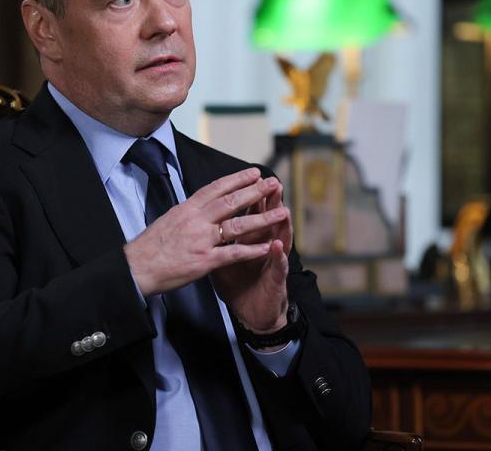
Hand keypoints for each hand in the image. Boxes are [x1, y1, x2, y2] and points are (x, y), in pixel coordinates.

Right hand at [124, 168, 288, 295]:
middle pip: (231, 201)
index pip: (216, 188)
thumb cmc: (150, 246)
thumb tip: (201, 204)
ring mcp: (202, 240)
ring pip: (238, 225)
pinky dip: (252, 249)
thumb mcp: (169, 219)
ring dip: (262, 218)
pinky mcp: (205, 261)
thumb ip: (189, 212)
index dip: (237, 179)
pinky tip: (267, 246)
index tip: (253, 172)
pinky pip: (234, 253)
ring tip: (281, 212)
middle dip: (255, 191)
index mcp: (187, 209)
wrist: (137, 268)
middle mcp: (196, 220)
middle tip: (274, 182)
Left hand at [212, 180, 292, 331]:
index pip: (251, 214)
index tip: (251, 177)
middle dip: (270, 202)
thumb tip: (207, 222)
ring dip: (281, 225)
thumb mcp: (225, 262)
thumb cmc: (240, 287)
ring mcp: (273, 263)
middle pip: (268, 221)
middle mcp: (266, 248)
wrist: (255, 314)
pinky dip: (278, 258)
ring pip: (279, 240)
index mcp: (252, 241)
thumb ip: (220, 242)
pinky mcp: (277, 281)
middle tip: (273, 183)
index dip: (251, 197)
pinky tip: (277, 247)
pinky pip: (278, 268)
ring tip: (283, 210)